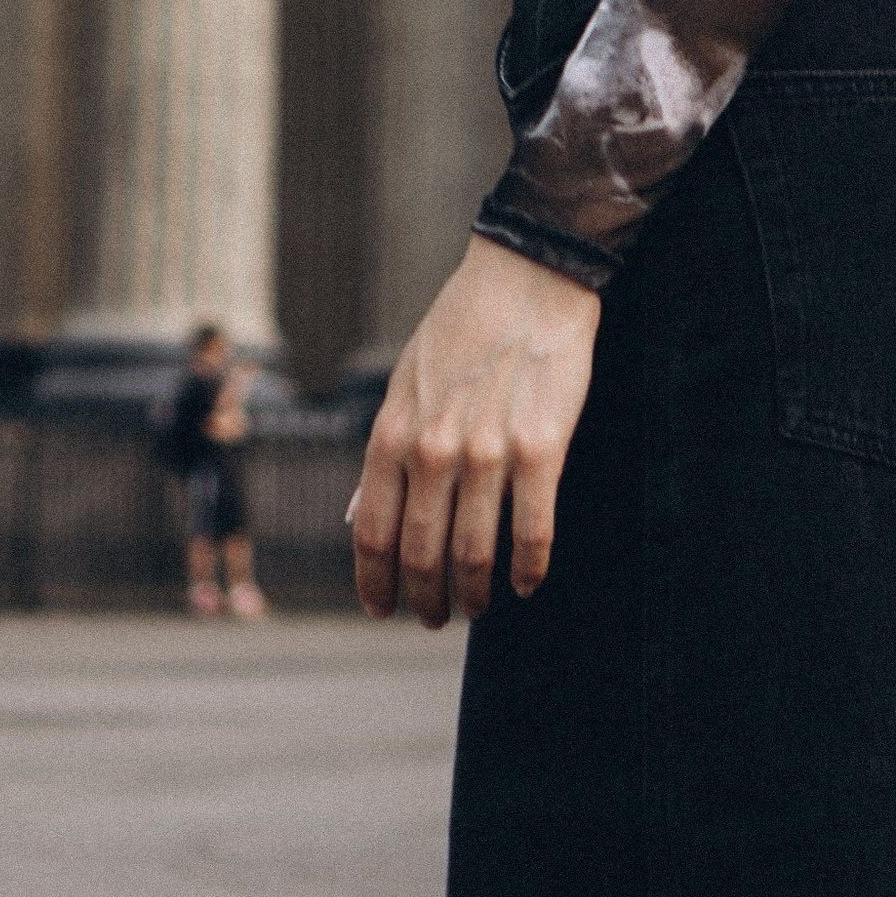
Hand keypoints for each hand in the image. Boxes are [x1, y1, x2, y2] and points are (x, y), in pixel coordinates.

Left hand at [351, 237, 600, 627]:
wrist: (525, 279)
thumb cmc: (461, 328)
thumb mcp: (404, 383)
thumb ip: (384, 451)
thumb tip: (355, 515)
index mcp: (393, 432)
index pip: (372, 533)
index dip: (375, 583)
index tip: (382, 608)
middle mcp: (433, 450)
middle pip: (421, 555)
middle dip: (426, 598)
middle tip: (435, 617)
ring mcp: (488, 453)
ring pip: (474, 555)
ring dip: (474, 595)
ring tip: (478, 607)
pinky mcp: (540, 450)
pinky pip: (533, 532)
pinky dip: (529, 569)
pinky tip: (527, 583)